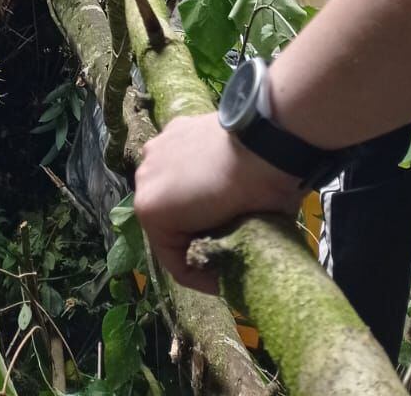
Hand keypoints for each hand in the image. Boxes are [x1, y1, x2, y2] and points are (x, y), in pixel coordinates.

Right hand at [134, 112, 303, 292]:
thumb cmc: (251, 198)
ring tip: (220, 206)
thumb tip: (226, 259)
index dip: (203, 279)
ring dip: (190, 202)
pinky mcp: (173, 129)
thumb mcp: (237, 242)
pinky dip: (192, 173)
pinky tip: (216, 173)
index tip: (228, 280)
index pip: (176, 264)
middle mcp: (143, 180)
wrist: (267, 143)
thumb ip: (219, 253)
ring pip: (170, 191)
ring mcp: (156, 150)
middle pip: (169, 224)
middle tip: (224, 244)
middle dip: (194, 237)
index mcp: (150, 212)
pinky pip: (178, 163)